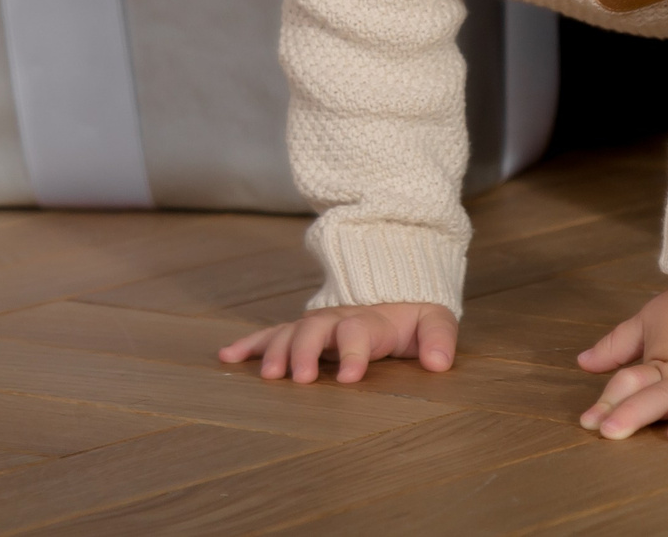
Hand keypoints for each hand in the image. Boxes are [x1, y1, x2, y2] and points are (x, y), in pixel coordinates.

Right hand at [218, 302, 456, 384]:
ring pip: (290, 332)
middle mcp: (338, 319)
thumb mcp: (434, 321)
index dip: (354, 352)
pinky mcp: (300, 330)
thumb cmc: (413, 317)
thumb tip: (440, 363)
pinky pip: (271, 333)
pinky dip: (248, 344)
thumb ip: (439, 339)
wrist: (393, 288)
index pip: (360, 331)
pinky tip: (227, 357)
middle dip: (306, 352)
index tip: (350, 378)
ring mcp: (316, 324)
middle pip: (316, 329)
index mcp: (372, 319)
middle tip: (300, 379)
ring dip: (275, 351)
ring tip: (266, 375)